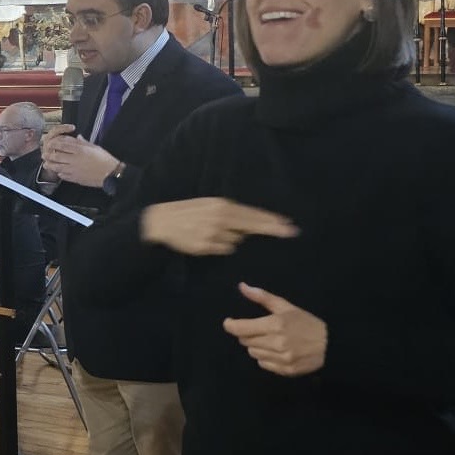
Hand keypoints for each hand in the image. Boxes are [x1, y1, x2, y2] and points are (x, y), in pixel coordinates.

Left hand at [40, 125, 119, 187]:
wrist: (110, 174)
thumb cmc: (105, 159)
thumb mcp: (95, 147)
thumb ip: (84, 142)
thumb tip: (77, 137)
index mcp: (80, 150)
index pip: (62, 145)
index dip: (54, 144)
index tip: (50, 143)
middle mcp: (75, 159)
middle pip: (57, 156)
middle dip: (49, 155)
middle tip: (44, 154)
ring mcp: (74, 170)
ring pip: (58, 167)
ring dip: (50, 165)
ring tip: (46, 164)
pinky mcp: (76, 178)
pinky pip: (64, 176)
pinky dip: (59, 173)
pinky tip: (58, 172)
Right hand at [140, 198, 297, 254]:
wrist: (162, 222)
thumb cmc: (188, 212)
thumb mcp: (210, 206)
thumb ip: (230, 214)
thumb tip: (251, 225)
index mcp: (222, 206)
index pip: (252, 213)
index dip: (271, 219)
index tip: (288, 223)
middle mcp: (221, 218)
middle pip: (253, 226)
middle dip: (273, 229)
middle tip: (292, 232)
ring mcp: (214, 234)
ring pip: (236, 240)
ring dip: (232, 238)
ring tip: (212, 231)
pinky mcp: (206, 247)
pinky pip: (224, 249)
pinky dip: (220, 246)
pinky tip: (207, 240)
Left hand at [222, 282, 327, 376]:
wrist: (331, 345)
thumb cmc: (307, 323)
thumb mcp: (287, 307)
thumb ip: (263, 297)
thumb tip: (242, 286)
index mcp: (275, 324)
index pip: (241, 329)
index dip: (231, 326)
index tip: (228, 323)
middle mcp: (276, 343)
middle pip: (246, 341)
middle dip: (247, 334)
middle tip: (258, 329)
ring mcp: (281, 359)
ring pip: (253, 353)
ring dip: (256, 346)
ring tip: (269, 340)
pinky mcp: (285, 370)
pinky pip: (263, 364)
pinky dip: (265, 357)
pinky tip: (276, 351)